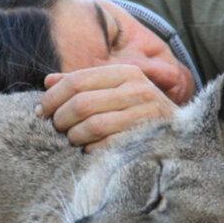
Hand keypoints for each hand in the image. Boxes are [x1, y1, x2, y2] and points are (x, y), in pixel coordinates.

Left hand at [38, 64, 178, 151]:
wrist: (182, 137)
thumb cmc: (137, 112)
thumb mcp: (113, 90)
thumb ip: (82, 84)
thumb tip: (47, 81)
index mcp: (125, 73)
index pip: (77, 81)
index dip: (53, 97)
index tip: (41, 111)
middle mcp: (137, 89)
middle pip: (81, 103)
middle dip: (61, 119)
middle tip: (57, 128)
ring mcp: (145, 114)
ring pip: (92, 125)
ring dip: (74, 136)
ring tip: (73, 139)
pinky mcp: (147, 138)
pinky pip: (106, 145)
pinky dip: (91, 150)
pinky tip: (90, 150)